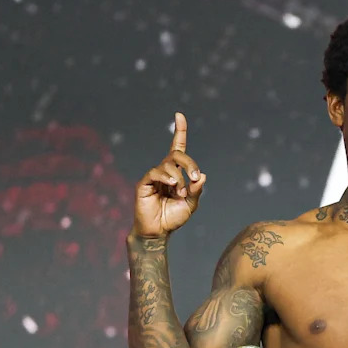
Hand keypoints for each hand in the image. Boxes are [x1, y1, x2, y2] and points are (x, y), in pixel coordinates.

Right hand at [133, 111, 207, 237]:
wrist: (158, 232)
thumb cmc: (173, 218)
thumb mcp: (191, 204)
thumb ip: (197, 191)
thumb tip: (203, 176)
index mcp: (176, 173)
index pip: (177, 147)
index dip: (179, 131)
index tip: (179, 115)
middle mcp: (164, 171)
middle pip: (177, 154)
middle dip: (190, 163)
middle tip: (195, 178)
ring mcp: (153, 176)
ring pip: (168, 165)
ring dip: (179, 178)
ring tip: (180, 193)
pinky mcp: (144, 183)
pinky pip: (155, 172)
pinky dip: (166, 177)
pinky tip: (172, 185)